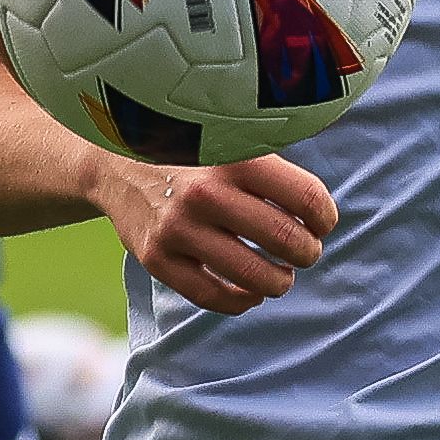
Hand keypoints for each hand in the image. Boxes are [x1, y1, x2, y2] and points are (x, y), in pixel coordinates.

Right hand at [99, 150, 334, 315]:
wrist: (115, 161)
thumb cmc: (191, 154)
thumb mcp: (230, 139)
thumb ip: (273, 169)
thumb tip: (321, 213)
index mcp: (235, 157)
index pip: (307, 199)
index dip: (324, 218)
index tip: (320, 223)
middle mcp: (206, 193)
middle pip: (287, 241)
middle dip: (307, 253)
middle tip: (304, 252)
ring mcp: (178, 229)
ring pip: (255, 277)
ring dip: (279, 282)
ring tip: (280, 275)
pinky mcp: (157, 258)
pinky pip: (213, 297)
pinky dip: (242, 300)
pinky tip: (250, 291)